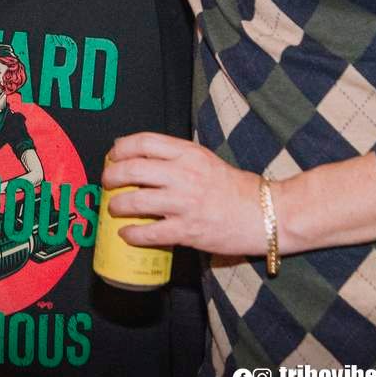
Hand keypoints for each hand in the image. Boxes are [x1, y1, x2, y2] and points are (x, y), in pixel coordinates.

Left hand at [102, 133, 266, 256]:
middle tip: (107, 182)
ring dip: (117, 205)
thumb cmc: (237, 188)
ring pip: (136, 201)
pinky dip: (133, 234)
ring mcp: (186, 203)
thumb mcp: (206, 160)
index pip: (144, 142)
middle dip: (111, 176)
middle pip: (133, 169)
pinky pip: (151, 233)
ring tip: (113, 208)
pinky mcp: (189, 230)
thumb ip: (177, 157)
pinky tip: (127, 234)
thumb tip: (141, 155)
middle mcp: (185, 174)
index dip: (121, 148)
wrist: (268, 214)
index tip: (112, 156)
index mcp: (189, 153)